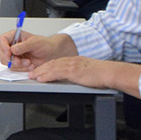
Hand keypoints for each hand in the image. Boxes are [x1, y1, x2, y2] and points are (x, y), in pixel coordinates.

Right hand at [0, 29, 75, 70]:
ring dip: (17, 64)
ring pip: (5, 61)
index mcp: (14, 36)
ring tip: (28, 62)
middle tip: (18, 61)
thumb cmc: (45, 45)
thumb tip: (13, 49)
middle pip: (0, 51)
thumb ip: (23, 46)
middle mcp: (11, 45)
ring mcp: (13, 55)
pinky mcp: (16, 63)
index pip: (1, 40)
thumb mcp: (35, 42)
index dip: (3, 47)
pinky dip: (21, 68)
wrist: (52, 54)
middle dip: (9, 58)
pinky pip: (13, 68)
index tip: (9, 53)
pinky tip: (30, 65)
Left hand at [24, 55, 138, 92]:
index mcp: (76, 60)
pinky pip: (56, 73)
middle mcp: (72, 61)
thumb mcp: (89, 71)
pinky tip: (41, 79)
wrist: (109, 73)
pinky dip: (47, 76)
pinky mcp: (72, 71)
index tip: (40, 70)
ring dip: (40, 72)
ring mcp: (72, 65)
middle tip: (31, 73)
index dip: (47, 66)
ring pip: (51, 68)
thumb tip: (79, 78)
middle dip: (40, 69)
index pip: (57, 62)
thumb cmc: (103, 74)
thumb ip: (81, 72)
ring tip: (32, 76)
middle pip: (52, 64)